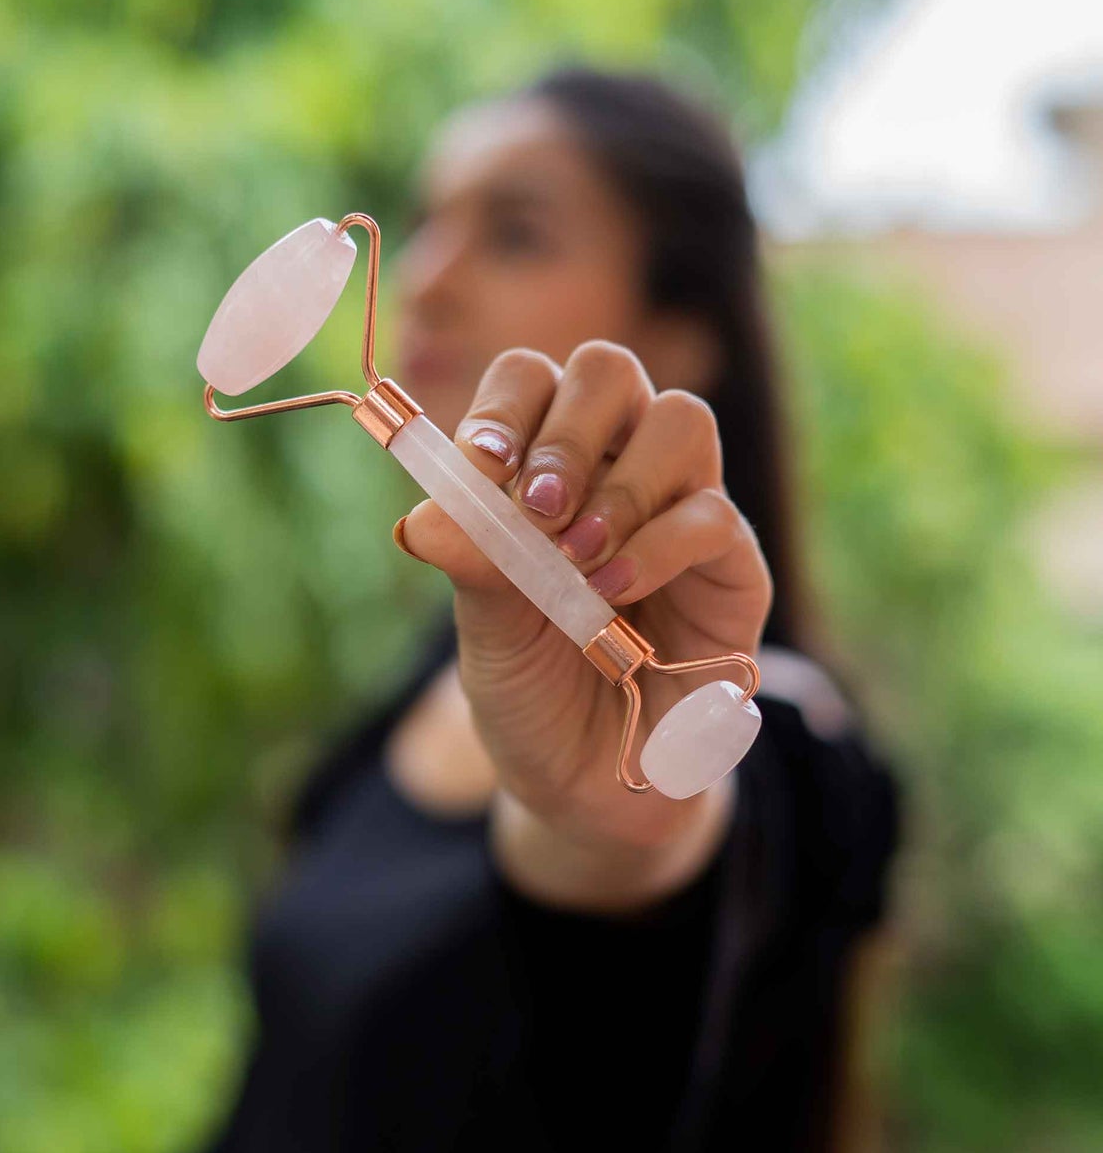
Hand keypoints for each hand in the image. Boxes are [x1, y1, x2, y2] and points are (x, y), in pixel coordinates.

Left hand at [395, 342, 772, 856]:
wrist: (587, 781)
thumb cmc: (534, 691)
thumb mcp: (485, 632)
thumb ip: (470, 564)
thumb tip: (421, 518)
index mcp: (542, 464)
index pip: (531, 379)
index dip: (507, 405)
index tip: (483, 463)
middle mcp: (616, 466)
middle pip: (609, 372)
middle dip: (568, 430)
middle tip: (539, 507)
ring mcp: (680, 507)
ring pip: (680, 420)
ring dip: (622, 481)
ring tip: (579, 555)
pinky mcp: (731, 564)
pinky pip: (711, 515)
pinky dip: (657, 546)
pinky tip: (615, 593)